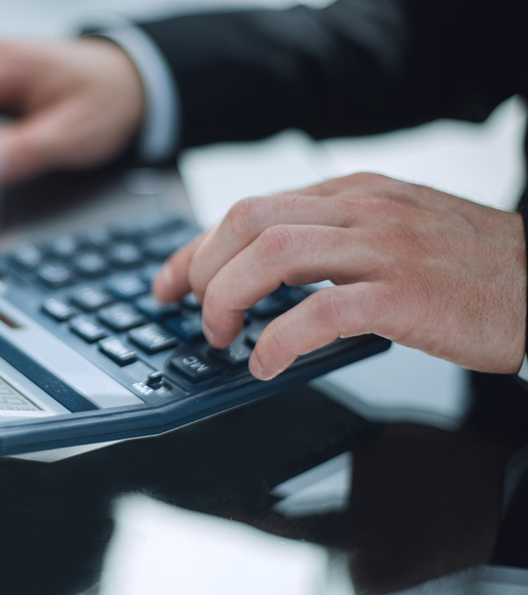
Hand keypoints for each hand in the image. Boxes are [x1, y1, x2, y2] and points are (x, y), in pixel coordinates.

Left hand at [153, 173, 526, 378]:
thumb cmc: (463, 266)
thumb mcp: (388, 232)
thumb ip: (329, 241)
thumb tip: (261, 272)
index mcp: (352, 193)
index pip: (250, 208)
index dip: (195, 247)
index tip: (169, 281)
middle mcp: (361, 209)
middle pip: (249, 220)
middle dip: (205, 268)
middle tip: (197, 311)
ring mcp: (383, 247)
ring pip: (274, 253)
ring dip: (230, 297)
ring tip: (222, 335)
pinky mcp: (404, 295)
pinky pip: (319, 313)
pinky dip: (278, 340)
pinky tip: (265, 362)